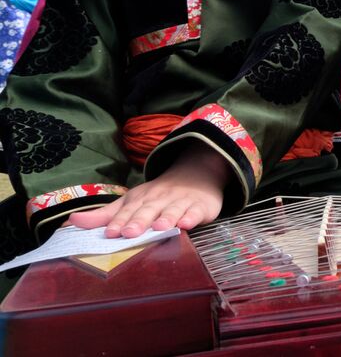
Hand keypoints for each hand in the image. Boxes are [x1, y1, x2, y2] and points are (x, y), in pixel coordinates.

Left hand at [69, 146, 226, 237]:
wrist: (195, 174)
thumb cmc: (158, 195)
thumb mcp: (131, 201)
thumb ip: (105, 215)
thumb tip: (72, 222)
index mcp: (140, 199)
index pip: (127, 211)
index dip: (119, 222)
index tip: (109, 233)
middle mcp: (159, 199)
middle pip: (148, 210)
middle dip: (139, 221)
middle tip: (130, 233)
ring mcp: (181, 202)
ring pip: (172, 211)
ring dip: (166, 219)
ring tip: (159, 228)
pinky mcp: (200, 206)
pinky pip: (196, 211)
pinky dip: (192, 217)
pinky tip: (187, 223)